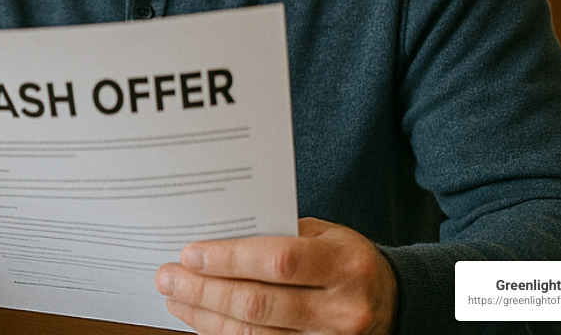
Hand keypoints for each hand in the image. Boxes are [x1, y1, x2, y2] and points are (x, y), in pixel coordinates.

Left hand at [154, 218, 396, 334]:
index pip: (278, 262)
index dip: (229, 259)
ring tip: (176, 299)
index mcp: (345, 264)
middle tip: (168, 277)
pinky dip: (224, 334)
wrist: (392, 301)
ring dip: (205, 317)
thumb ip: (277, 235)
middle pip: (258, 303)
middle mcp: (343, 309)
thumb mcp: (324, 235)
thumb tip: (212, 238)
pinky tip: (202, 320)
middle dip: (204, 291)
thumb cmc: (345, 259)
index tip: (190, 254)